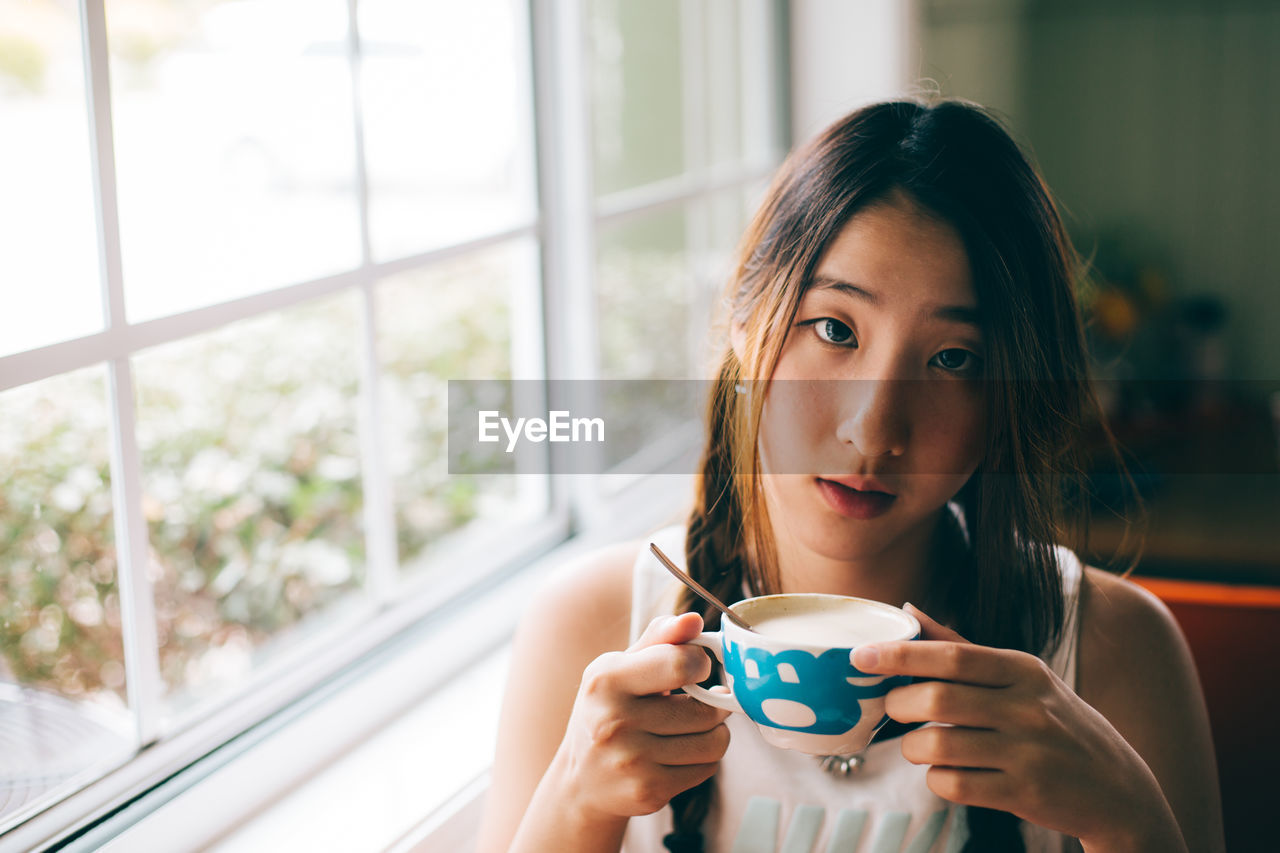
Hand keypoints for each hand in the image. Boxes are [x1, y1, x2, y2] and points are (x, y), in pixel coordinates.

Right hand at [554, 612, 730, 821]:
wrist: (581, 780)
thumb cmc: (608, 711)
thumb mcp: (622, 668)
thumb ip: (660, 638)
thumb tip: (694, 620)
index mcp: (606, 679)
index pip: (680, 664)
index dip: (700, 663)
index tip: (695, 667)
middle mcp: (613, 721)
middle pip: (705, 709)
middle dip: (713, 703)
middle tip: (699, 701)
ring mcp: (631, 761)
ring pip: (714, 741)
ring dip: (713, 732)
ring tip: (691, 727)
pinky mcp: (648, 792)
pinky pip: (707, 768)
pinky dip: (703, 758)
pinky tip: (680, 752)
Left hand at [853, 605, 1184, 850]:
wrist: (1120, 789)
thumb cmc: (1055, 723)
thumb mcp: (1022, 678)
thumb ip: (962, 647)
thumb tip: (908, 610)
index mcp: (1023, 669)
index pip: (951, 655)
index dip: (899, 654)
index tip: (860, 655)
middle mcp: (1027, 707)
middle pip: (936, 700)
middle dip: (898, 705)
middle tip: (891, 709)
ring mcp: (1028, 752)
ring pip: (938, 746)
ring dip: (913, 747)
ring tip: (919, 745)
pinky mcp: (1024, 794)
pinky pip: (955, 785)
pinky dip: (937, 780)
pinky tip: (946, 773)